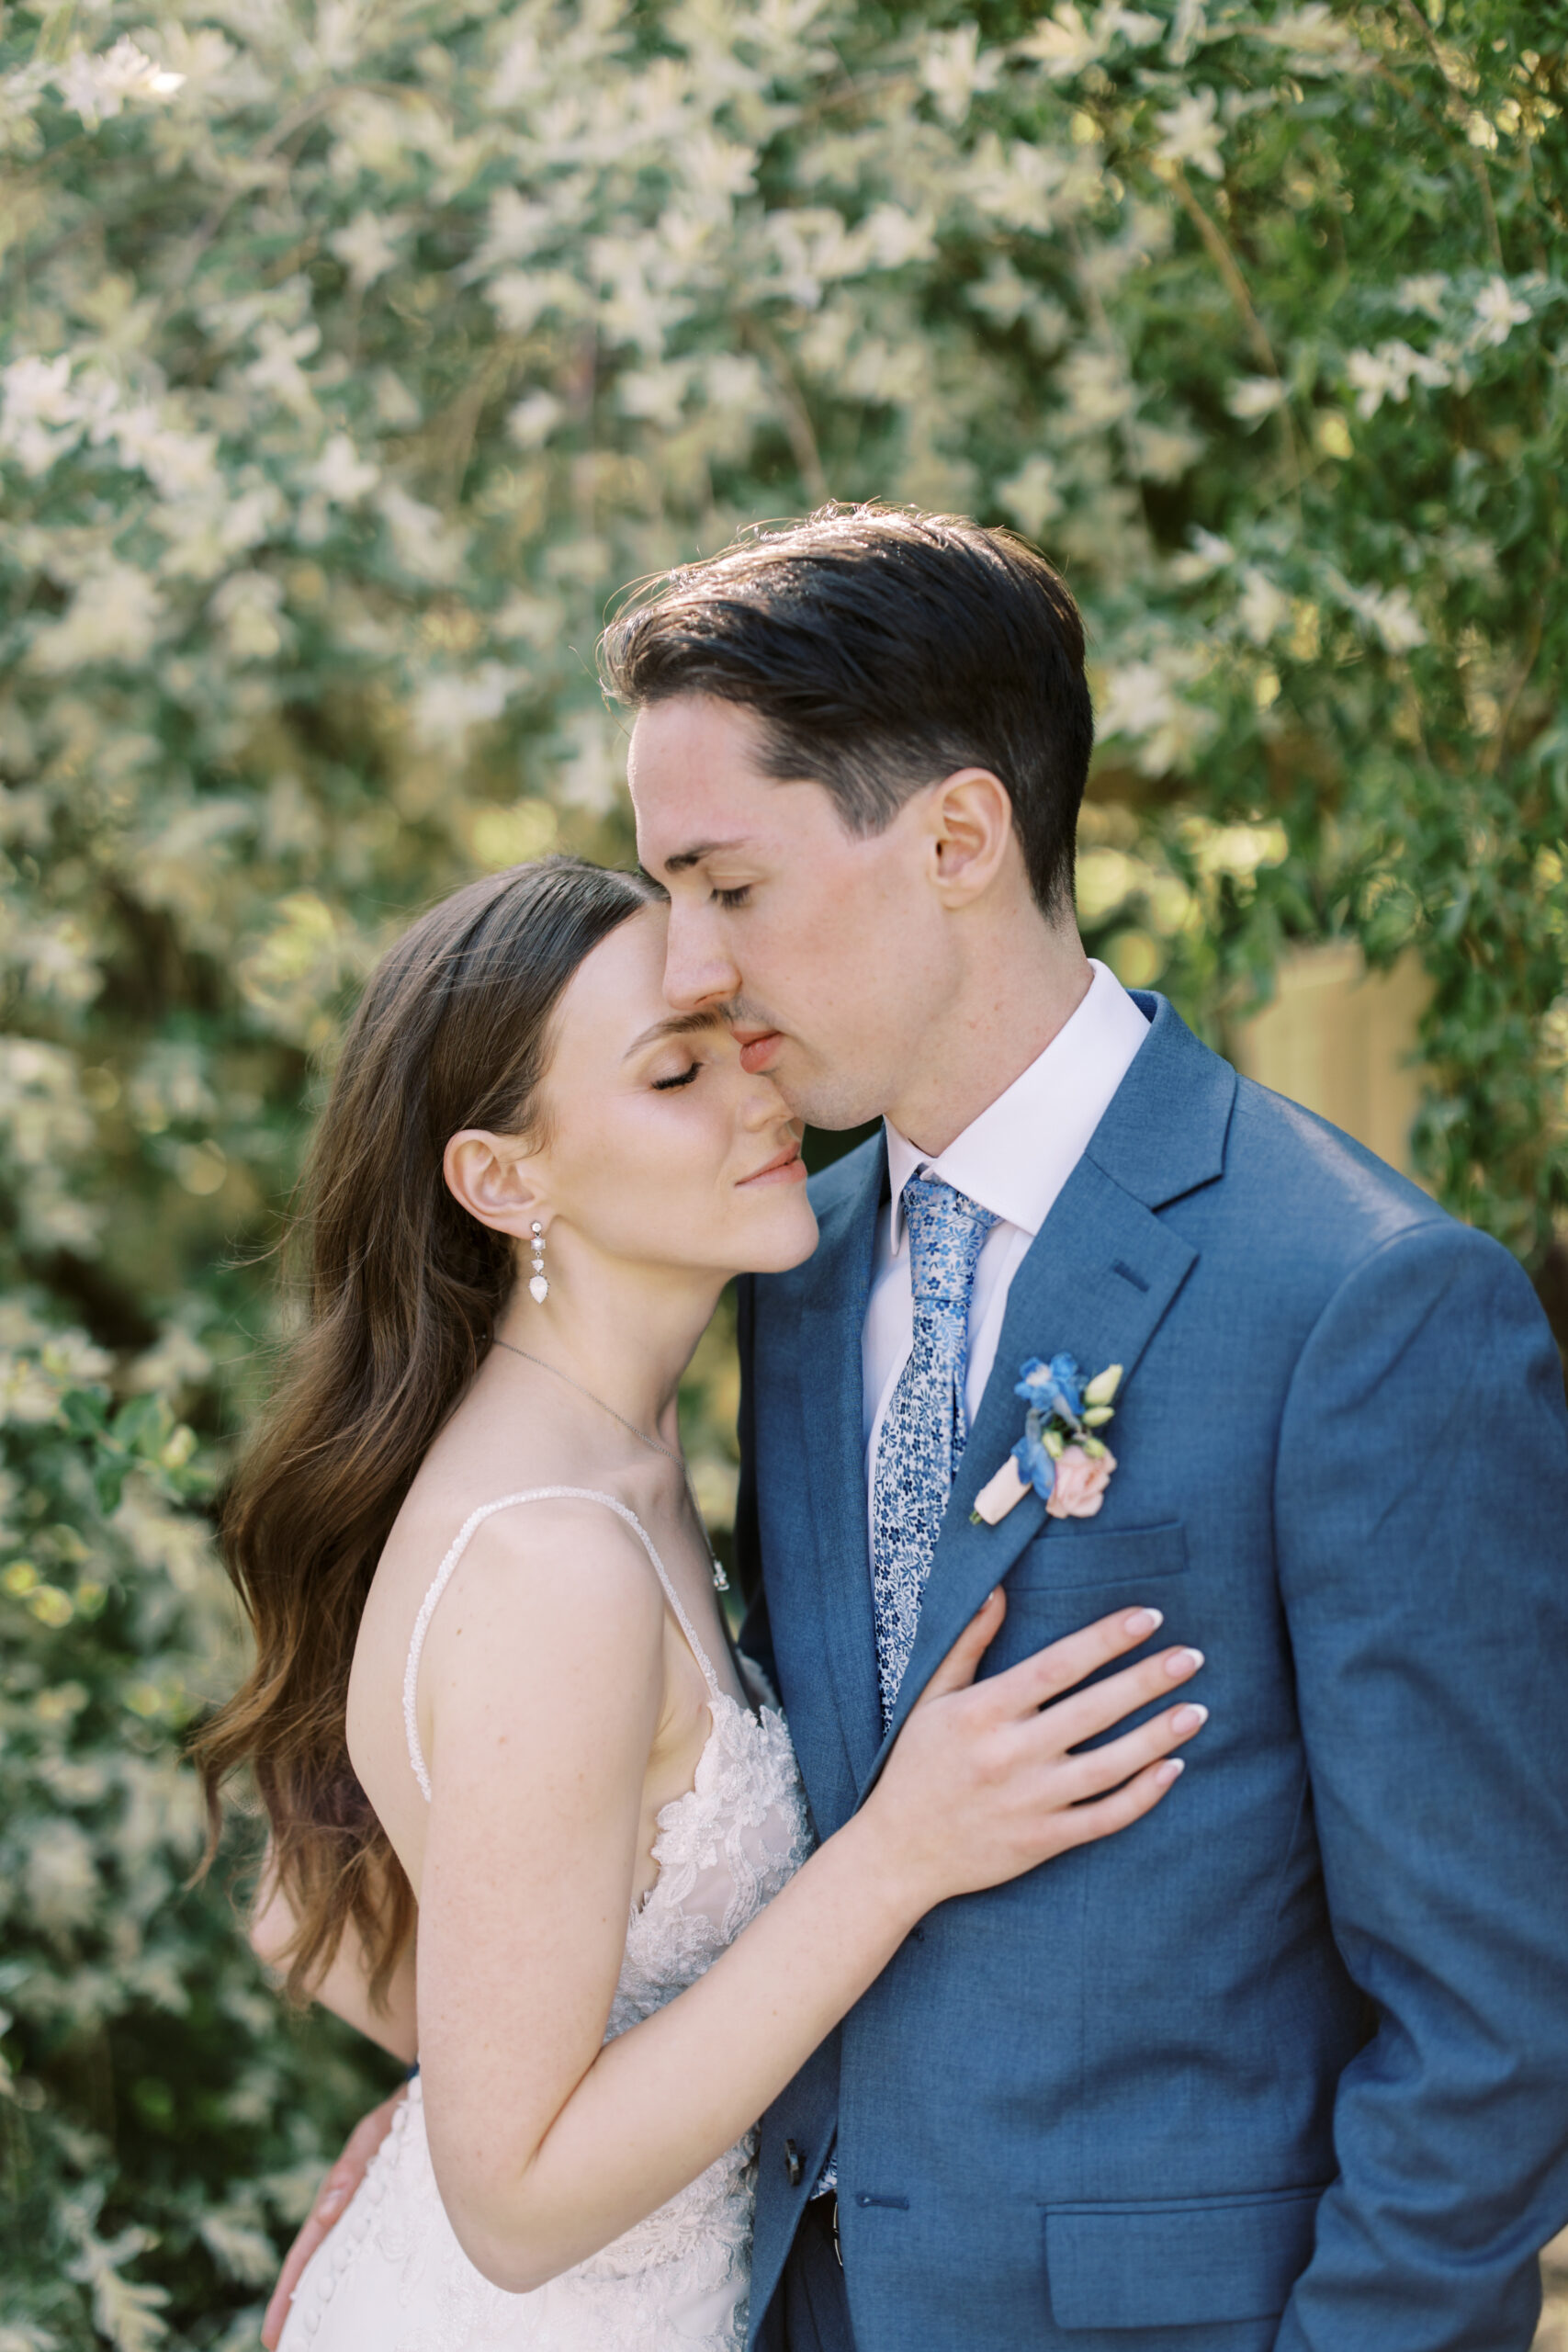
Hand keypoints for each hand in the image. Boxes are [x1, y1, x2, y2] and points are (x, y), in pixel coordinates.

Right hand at [261, 2088, 406, 2348]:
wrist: (440, 2096)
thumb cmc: (402, 2112)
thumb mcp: (376, 2132)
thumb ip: (351, 2165)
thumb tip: (327, 2210)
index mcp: (341, 2195)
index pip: (308, 2250)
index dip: (288, 2291)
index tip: (272, 2332)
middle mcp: (354, 2212)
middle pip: (321, 2268)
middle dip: (300, 2310)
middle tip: (283, 2349)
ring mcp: (377, 2216)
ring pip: (349, 2266)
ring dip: (331, 2302)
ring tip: (318, 2341)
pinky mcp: (405, 2216)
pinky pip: (381, 2255)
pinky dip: (368, 2283)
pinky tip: (371, 2311)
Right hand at [863, 1593, 1204, 1913]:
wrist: (899, 1852)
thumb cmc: (917, 1765)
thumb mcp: (931, 1697)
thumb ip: (967, 1643)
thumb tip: (997, 1589)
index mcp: (982, 1711)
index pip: (1056, 1665)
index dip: (1106, 1639)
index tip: (1149, 1617)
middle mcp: (1009, 1754)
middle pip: (1093, 1710)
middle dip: (1147, 1680)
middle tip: (1191, 1656)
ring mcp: (1030, 1801)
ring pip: (1109, 1765)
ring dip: (1158, 1736)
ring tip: (1196, 1710)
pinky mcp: (1043, 1841)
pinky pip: (1105, 1817)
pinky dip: (1143, 1795)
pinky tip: (1172, 1768)